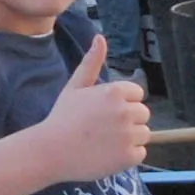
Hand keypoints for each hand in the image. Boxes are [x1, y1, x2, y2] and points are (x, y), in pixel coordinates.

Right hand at [34, 36, 149, 183]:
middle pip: (143, 114)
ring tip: (106, 143)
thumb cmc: (62, 118)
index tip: (104, 113)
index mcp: (115, 91)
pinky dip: (127, 156)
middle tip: (103, 130)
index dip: (122, 104)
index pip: (137, 94)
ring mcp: (128, 134)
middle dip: (128, 121)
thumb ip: (91, 62)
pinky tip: (108, 155)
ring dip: (130, 139)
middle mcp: (125, 111)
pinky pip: (140, 153)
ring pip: (144, 134)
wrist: (50, 151)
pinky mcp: (128, 156)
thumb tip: (100, 37)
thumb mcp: (75, 86)